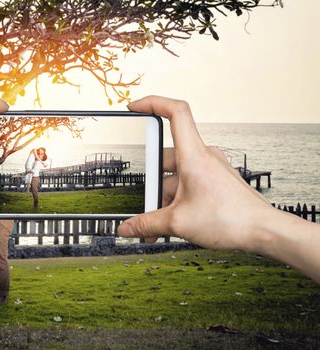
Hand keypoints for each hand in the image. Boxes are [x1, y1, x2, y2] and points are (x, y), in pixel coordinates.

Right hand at [118, 96, 274, 250]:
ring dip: (163, 199)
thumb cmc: (231, 219)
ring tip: (158, 224)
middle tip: (146, 204)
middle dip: (151, 184)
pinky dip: (176, 201)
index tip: (135, 107)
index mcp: (194, 156)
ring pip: (175, 176)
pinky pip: (187, 185)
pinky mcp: (214, 182)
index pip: (175, 112)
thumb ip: (147, 224)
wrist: (263, 231)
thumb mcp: (178, 223)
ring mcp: (210, 169)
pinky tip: (172, 221)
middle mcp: (203, 157)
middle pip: (165, 158)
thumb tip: (128, 228)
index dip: (153, 103)